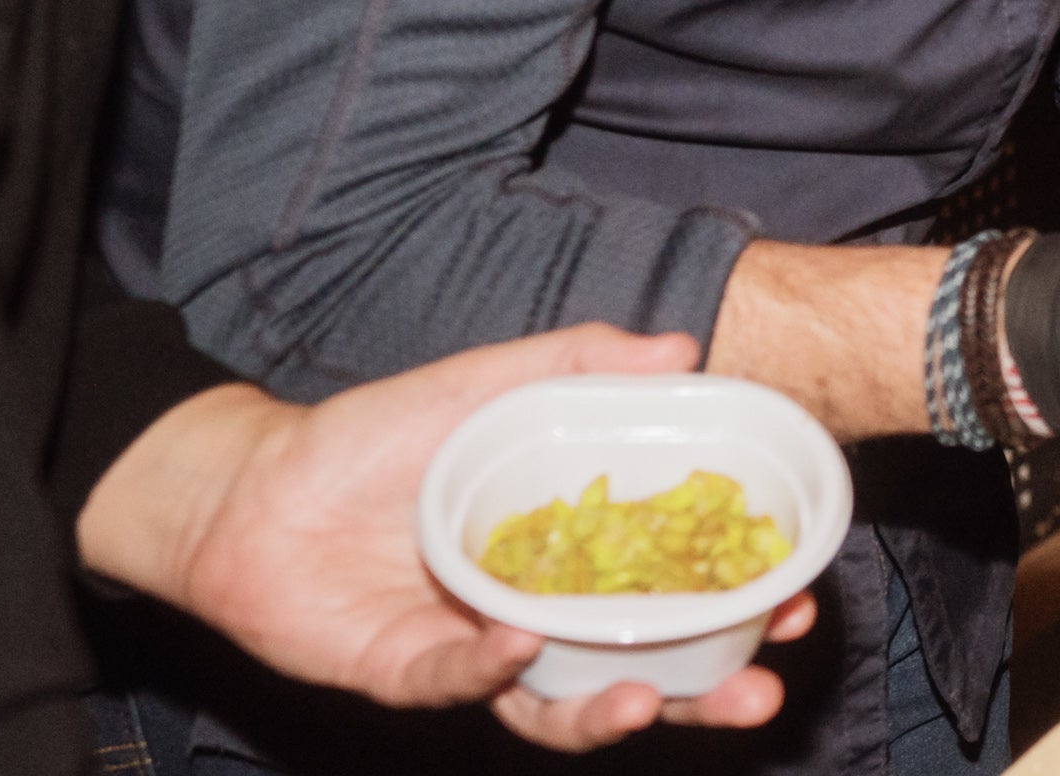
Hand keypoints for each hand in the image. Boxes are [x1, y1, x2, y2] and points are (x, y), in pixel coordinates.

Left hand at [79, 329, 808, 751]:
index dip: (742, 606)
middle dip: (705, 694)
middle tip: (758, 689)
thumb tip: (683, 348)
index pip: (678, 594)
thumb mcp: (489, 384)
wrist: (259, 486)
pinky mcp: (408, 672)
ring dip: (609, 712)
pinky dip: (489, 667)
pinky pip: (459, 682)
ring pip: (558, 706)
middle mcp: (540, 616)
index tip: (800, 601)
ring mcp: (477, 653)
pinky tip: (517, 643)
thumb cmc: (377, 437)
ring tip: (646, 702)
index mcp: (576, 558)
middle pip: (642, 671)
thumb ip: (580, 363)